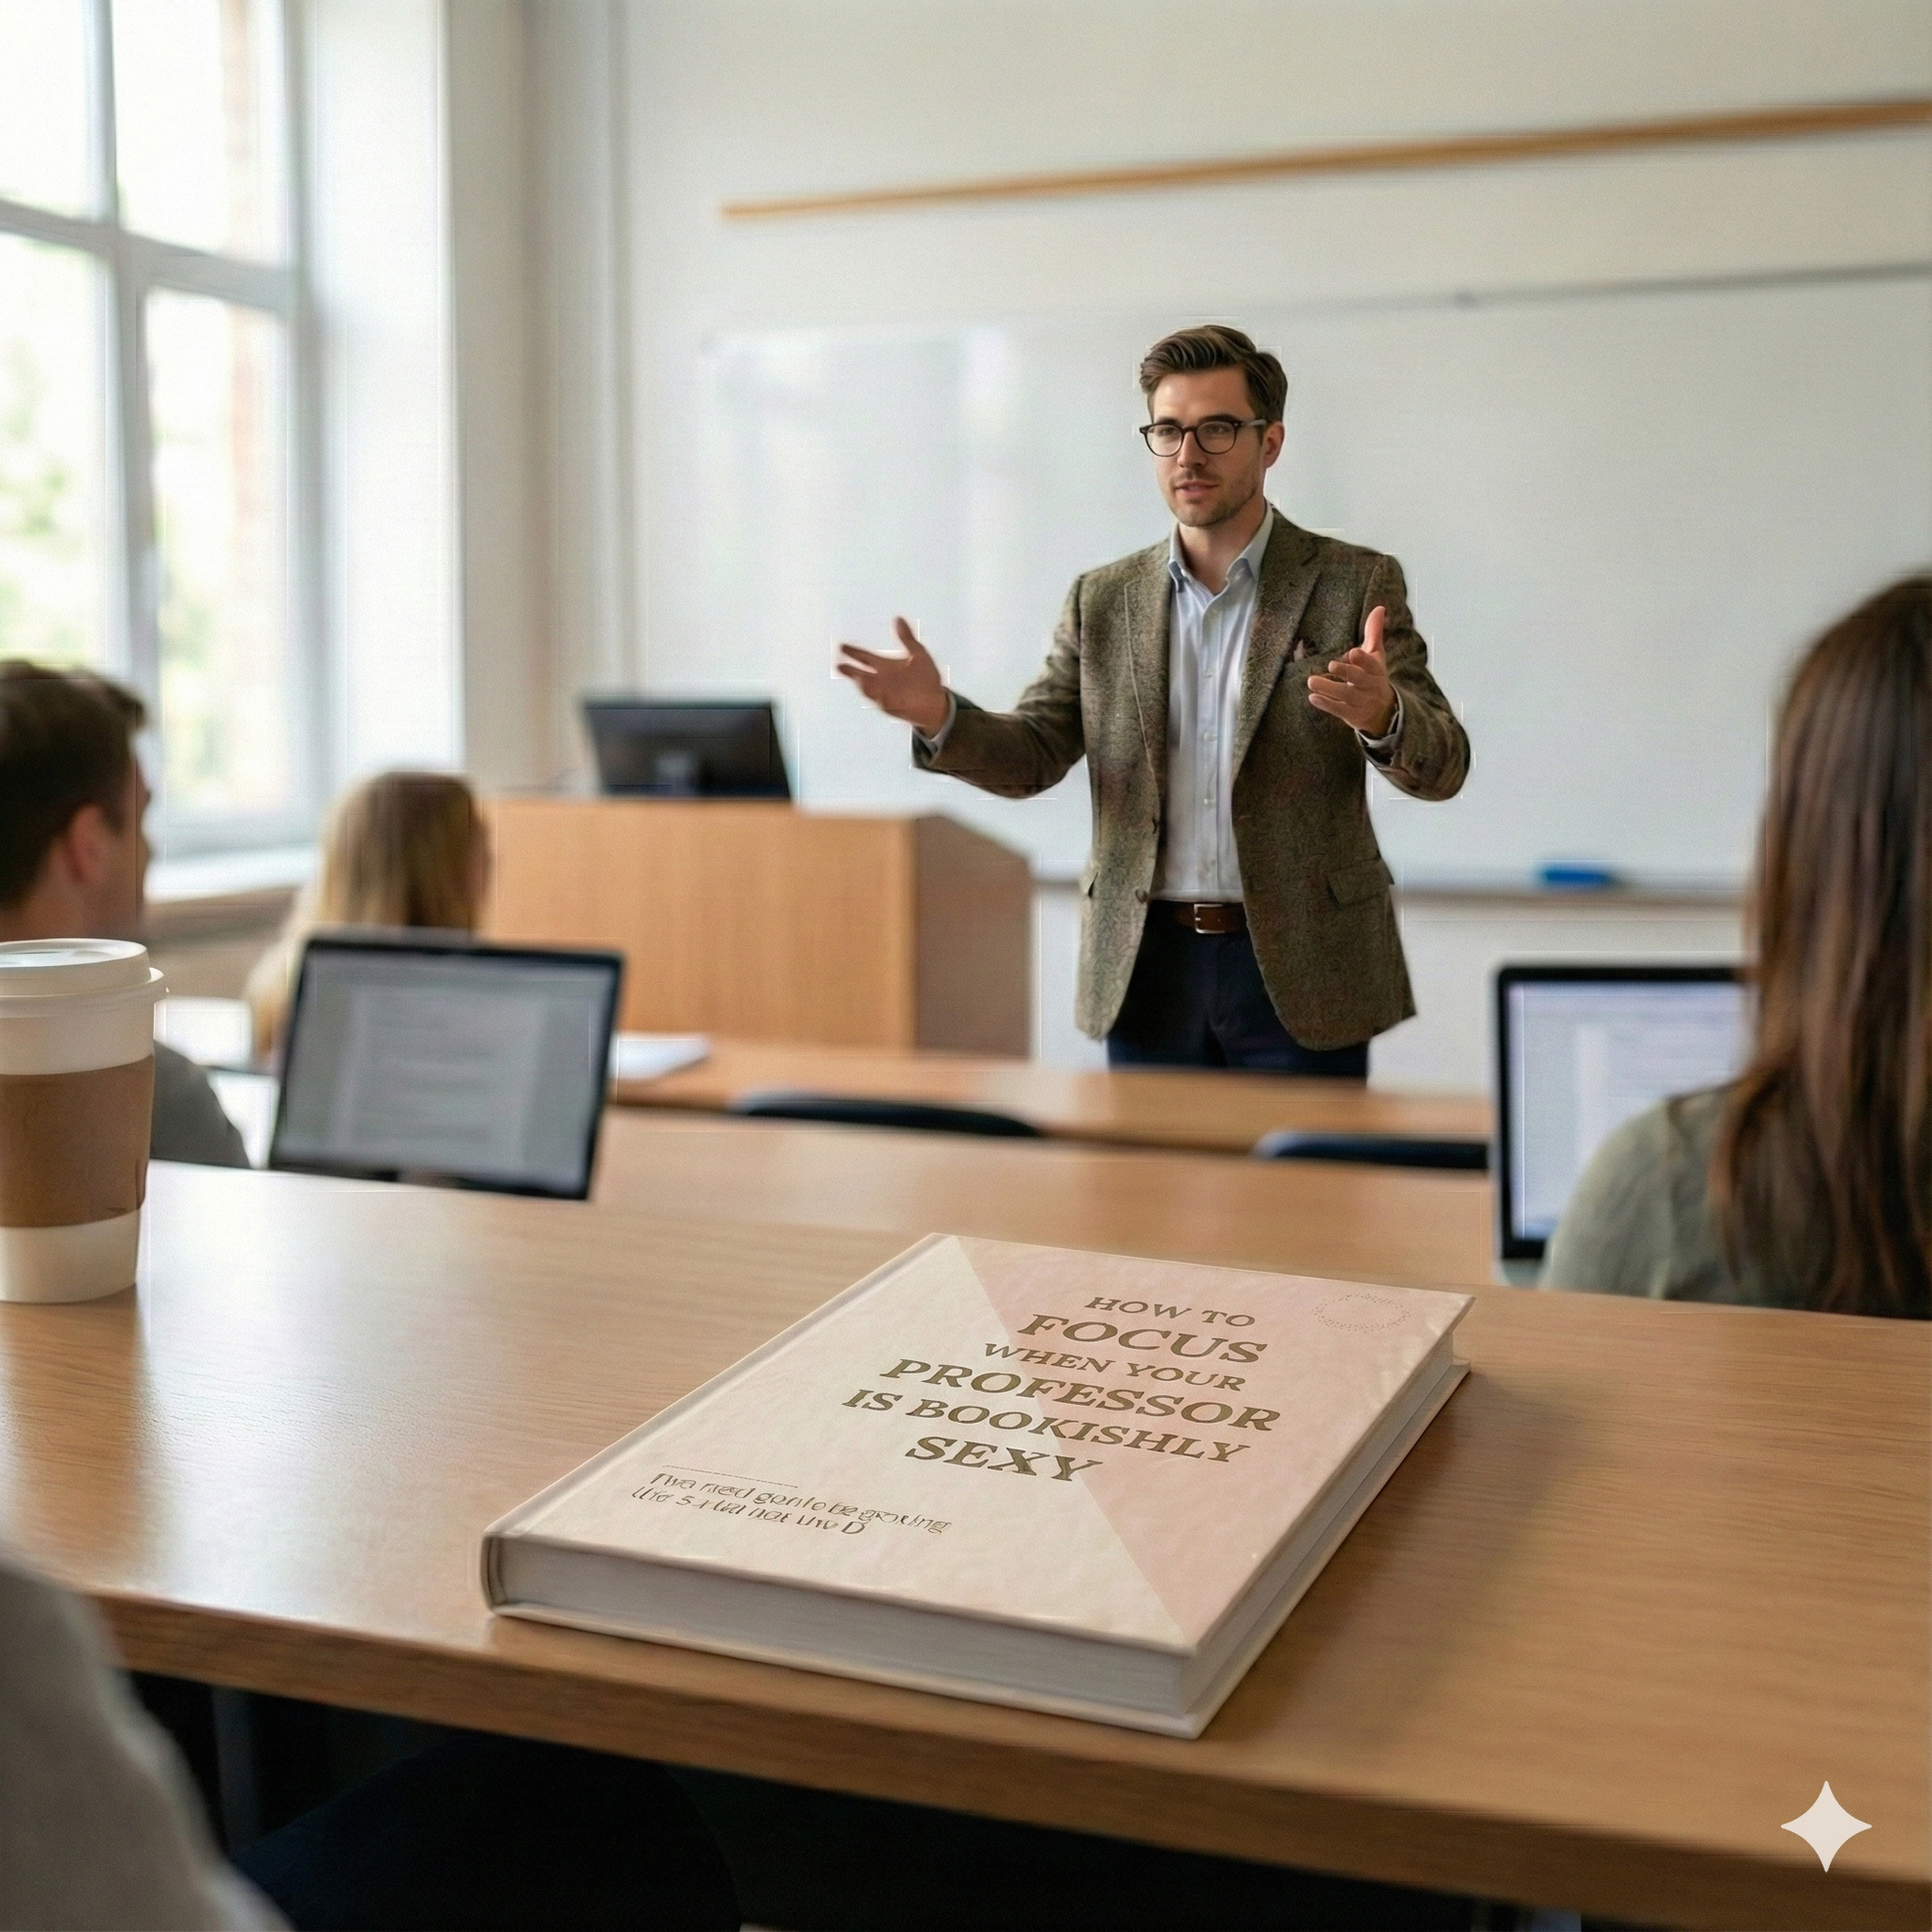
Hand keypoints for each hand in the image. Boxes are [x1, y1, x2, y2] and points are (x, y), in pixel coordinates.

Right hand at [837, 618, 949, 737]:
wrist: (936, 701)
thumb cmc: (927, 678)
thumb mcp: (918, 653)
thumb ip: (907, 638)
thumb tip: (898, 619)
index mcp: (886, 665)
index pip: (865, 657)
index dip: (854, 652)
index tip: (842, 647)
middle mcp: (881, 679)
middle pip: (860, 673)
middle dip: (850, 670)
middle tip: (839, 665)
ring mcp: (884, 694)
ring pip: (867, 688)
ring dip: (863, 684)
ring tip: (859, 677)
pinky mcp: (890, 706)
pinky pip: (881, 702)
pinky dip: (878, 697)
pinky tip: (877, 692)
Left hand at [1307, 604, 1396, 737]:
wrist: (1383, 711)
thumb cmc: (1374, 676)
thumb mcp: (1376, 655)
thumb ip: (1374, 632)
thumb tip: (1380, 608)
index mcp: (1376, 670)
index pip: (1371, 664)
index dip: (1363, 659)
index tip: (1353, 652)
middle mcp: (1370, 686)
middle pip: (1359, 680)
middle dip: (1346, 672)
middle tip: (1331, 664)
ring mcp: (1361, 702)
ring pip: (1347, 696)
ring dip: (1329, 689)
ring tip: (1311, 681)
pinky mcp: (1352, 714)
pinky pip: (1339, 710)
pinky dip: (1326, 705)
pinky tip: (1312, 697)